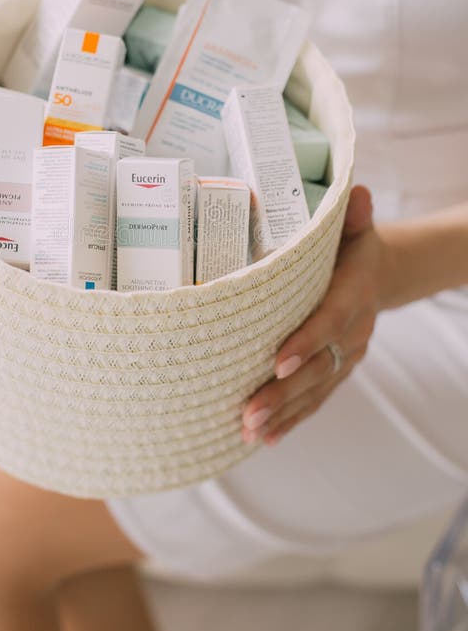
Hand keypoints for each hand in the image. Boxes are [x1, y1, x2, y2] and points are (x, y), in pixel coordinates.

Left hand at [242, 185, 381, 445]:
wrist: (381, 273)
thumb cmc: (354, 246)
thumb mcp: (356, 226)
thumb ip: (353, 214)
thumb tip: (357, 192)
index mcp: (354, 291)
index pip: (331, 319)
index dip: (308, 341)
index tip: (278, 362)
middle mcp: (354, 329)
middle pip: (319, 367)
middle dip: (284, 392)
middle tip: (250, 413)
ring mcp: (347, 355)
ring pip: (316, 390)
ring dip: (283, 413)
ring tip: (251, 432)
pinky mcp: (338, 369)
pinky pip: (317, 398)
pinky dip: (293, 418)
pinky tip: (267, 438)